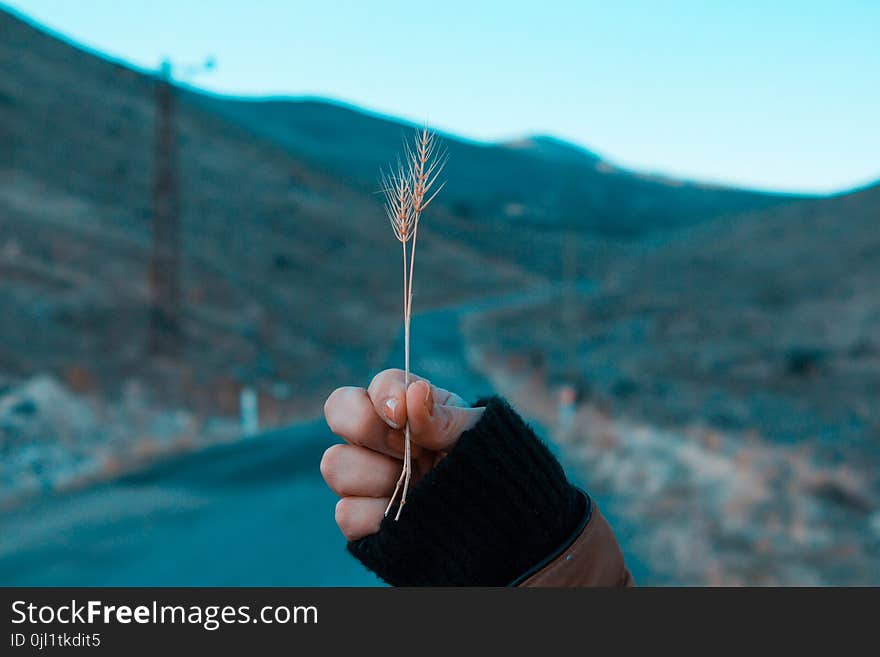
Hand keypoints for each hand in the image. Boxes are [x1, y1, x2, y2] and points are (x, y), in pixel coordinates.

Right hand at [321, 369, 484, 539]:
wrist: (493, 514)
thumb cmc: (481, 462)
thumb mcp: (474, 435)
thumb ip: (444, 417)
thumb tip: (414, 393)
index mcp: (403, 406)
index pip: (375, 385)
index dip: (386, 396)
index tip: (404, 416)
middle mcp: (374, 437)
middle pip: (338, 412)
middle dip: (375, 432)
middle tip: (414, 452)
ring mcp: (363, 476)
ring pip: (334, 464)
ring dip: (380, 476)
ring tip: (414, 486)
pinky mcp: (360, 517)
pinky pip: (347, 513)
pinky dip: (378, 516)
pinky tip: (407, 515)